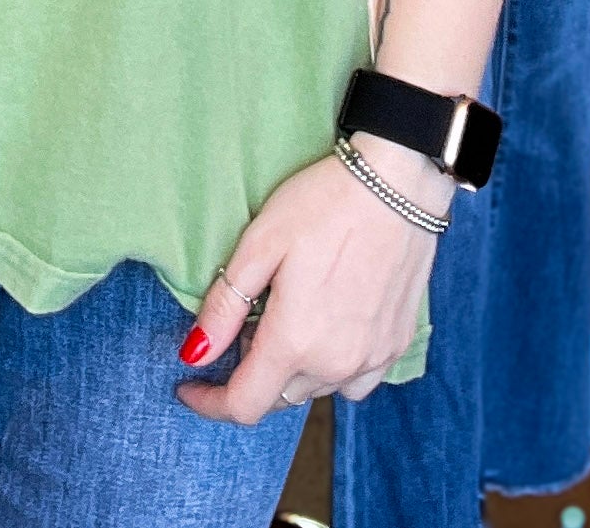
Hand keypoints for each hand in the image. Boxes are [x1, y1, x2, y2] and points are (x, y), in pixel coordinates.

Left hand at [175, 139, 447, 423]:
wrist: (399, 183)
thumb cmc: (324, 203)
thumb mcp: (260, 243)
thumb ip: (225, 306)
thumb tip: (194, 354)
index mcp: (295, 342)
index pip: (244, 405)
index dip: (210, 403)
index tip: (190, 386)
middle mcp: (336, 363)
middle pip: (279, 397)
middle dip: (251, 372)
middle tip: (245, 322)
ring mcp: (372, 358)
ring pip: (316, 388)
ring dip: (292, 370)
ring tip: (286, 317)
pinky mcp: (397, 344)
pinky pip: (355, 380)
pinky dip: (332, 367)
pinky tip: (327, 327)